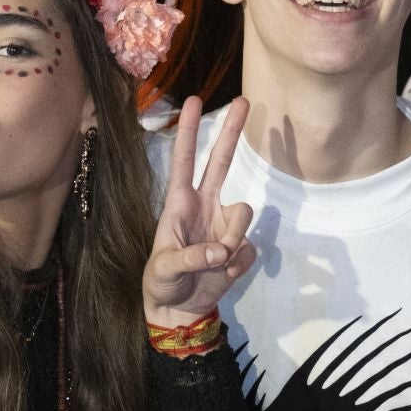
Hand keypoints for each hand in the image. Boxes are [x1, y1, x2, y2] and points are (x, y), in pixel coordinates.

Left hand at [142, 95, 254, 327]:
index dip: (189, 131)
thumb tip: (221, 250)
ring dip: (233, 239)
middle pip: (221, 161)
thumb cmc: (162, 281)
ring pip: (244, 214)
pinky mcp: (240, 247)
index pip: (184, 160)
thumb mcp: (164, 269)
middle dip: (232, 131)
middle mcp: (205, 205)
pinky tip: (223, 274)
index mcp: (180, 203)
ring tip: (215, 263)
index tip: (193, 100)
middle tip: (245, 100)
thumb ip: (190, 258)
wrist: (180, 310)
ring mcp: (225, 225)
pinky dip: (238, 265)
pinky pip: (249, 248)